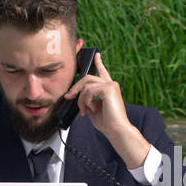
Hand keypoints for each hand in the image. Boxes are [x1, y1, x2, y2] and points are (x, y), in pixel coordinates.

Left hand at [64, 48, 150, 169]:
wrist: (116, 130)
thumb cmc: (108, 123)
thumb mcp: (94, 109)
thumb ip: (88, 100)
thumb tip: (79, 97)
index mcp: (109, 88)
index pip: (102, 72)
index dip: (98, 62)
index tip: (96, 55)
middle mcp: (111, 84)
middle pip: (87, 77)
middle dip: (76, 87)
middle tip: (69, 97)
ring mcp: (110, 85)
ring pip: (86, 84)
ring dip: (80, 98)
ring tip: (83, 110)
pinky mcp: (108, 89)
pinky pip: (89, 90)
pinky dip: (85, 100)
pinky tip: (89, 109)